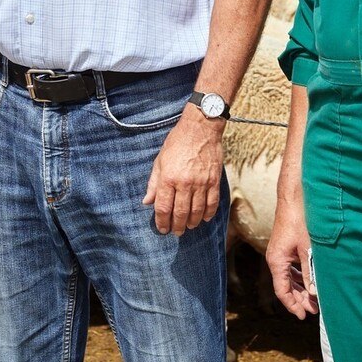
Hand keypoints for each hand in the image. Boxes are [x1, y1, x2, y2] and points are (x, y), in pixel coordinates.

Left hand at [142, 110, 224, 235]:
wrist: (200, 128)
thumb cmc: (177, 142)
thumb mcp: (160, 160)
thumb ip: (154, 183)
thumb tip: (147, 202)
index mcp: (168, 178)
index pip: (164, 208)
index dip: (162, 222)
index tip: (162, 229)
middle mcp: (184, 183)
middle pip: (180, 213)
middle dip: (177, 226)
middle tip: (176, 232)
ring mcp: (201, 183)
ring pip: (197, 211)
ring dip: (192, 223)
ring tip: (189, 227)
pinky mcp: (214, 180)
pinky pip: (212, 203)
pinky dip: (208, 213)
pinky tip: (204, 218)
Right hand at [266, 193, 316, 319]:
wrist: (294, 198)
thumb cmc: (300, 221)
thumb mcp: (307, 249)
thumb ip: (310, 271)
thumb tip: (314, 292)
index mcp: (277, 261)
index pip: (282, 290)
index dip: (292, 305)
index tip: (302, 316)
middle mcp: (275, 259)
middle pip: (285, 286)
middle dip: (299, 299)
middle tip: (314, 309)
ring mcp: (280, 254)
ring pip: (289, 278)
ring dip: (300, 288)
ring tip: (314, 298)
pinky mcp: (285, 248)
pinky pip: (291, 268)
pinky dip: (300, 277)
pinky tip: (310, 282)